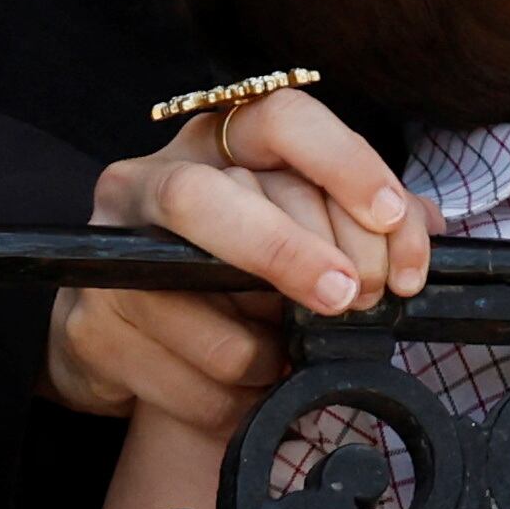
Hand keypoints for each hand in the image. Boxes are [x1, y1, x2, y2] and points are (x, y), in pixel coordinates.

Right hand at [46, 87, 434, 419]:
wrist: (133, 342)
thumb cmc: (232, 273)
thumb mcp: (299, 230)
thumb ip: (362, 222)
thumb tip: (424, 227)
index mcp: (217, 142)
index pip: (281, 119)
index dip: (343, 161)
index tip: (390, 216)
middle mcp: (151, 179)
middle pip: (216, 195)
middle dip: (294, 250)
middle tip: (354, 295)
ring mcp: (108, 249)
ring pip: (192, 290)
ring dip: (263, 340)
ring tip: (295, 356)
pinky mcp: (85, 323)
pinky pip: (173, 367)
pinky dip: (230, 390)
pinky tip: (251, 386)